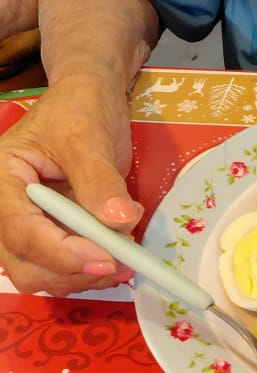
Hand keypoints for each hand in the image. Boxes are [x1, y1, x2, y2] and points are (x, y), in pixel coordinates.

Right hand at [0, 74, 142, 294]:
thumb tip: (119, 221)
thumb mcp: (89, 135)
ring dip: (84, 276)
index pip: (20, 230)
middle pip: (25, 263)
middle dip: (72, 272)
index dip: (61, 252)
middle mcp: (5, 208)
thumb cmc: (80, 107)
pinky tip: (120, 250)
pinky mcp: (52, 232)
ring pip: (43, 272)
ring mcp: (28, 223)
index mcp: (1, 179)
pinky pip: (64, 265)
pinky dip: (91, 267)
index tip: (105, 259)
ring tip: (127, 257)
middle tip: (121, 264)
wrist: (90, 97)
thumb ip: (100, 179)